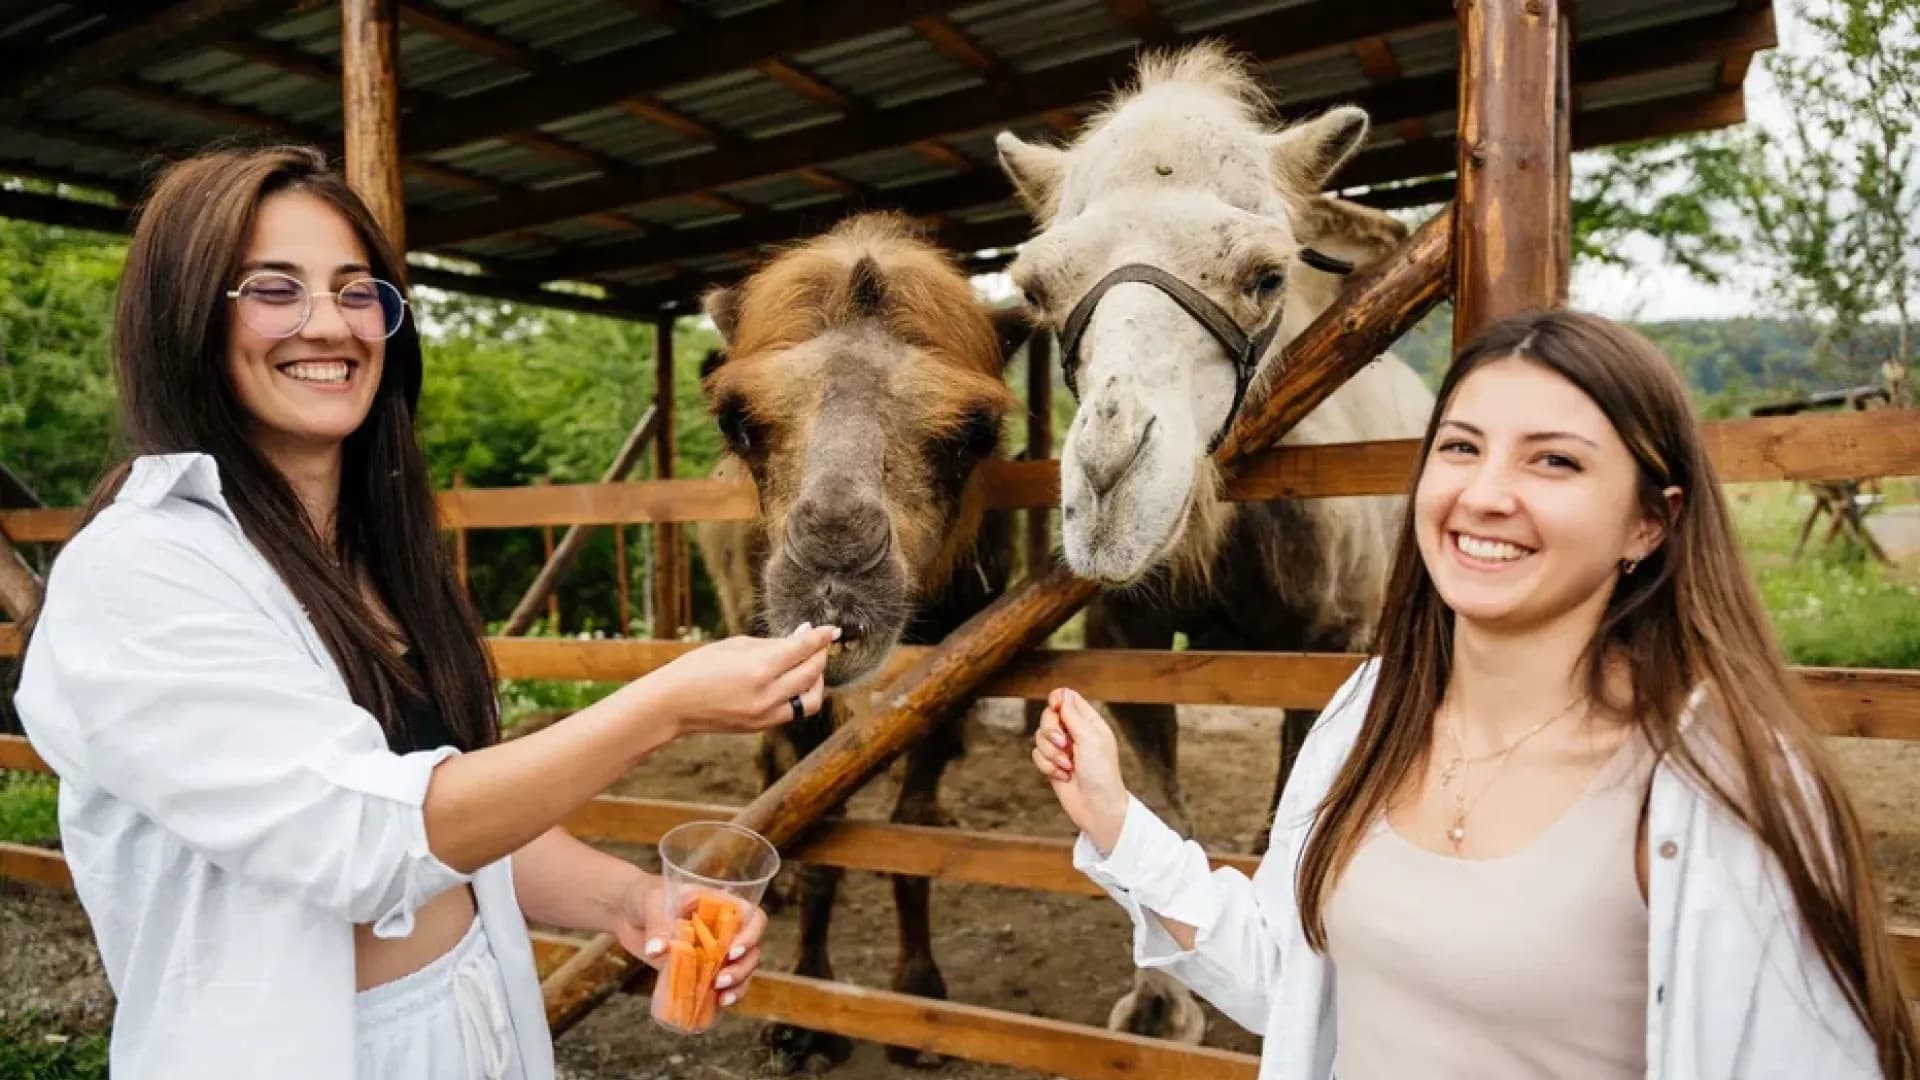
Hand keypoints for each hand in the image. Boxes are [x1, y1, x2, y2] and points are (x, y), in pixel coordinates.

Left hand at [620, 876, 768, 1010]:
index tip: (732, 951)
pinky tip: (717, 1006)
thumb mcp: (652, 903)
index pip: (753, 917)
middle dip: (742, 968)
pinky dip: (723, 997)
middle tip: (721, 981)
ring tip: (722, 997)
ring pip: (741, 970)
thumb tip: (656, 951)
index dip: (751, 935)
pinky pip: (720, 986)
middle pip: (751, 950)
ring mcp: (714, 952)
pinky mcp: (700, 971)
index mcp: (722, 905)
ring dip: (738, 985)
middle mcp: (725, 929)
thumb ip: (657, 924)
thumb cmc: (645, 896)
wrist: (627, 914)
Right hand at [650, 624, 836, 735]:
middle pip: (812, 673)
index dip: (820, 637)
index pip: (802, 650)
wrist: (672, 705)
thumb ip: (772, 643)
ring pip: (812, 699)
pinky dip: (800, 694)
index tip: (831, 629)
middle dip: (821, 655)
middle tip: (821, 642)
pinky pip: (794, 710)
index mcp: (759, 669)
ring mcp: (766, 715)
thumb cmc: (698, 667)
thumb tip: (802, 636)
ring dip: (817, 680)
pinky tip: (794, 680)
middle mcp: (767, 695)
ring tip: (810, 664)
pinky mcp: (762, 726)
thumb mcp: (735, 646)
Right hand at [1032, 688, 1130, 855]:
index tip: (1055, 708)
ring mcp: (1062, 749)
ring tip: (1067, 766)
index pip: (1068, 699)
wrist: (1097, 807)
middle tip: (1064, 744)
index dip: (1057, 700)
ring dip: (1050, 753)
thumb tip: (1061, 693)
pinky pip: (1037, 755)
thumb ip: (1072, 715)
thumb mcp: (1090, 738)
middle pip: (1048, 716)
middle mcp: (1075, 733)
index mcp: (1089, 722)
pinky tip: (1063, 776)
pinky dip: (1047, 766)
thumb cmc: (1100, 772)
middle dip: (1051, 731)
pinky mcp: (1052, 765)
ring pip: (1039, 737)